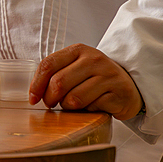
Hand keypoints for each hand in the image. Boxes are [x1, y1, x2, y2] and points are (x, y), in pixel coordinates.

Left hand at [28, 43, 143, 120]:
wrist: (129, 85)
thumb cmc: (95, 78)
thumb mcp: (76, 67)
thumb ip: (56, 73)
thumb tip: (34, 93)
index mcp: (78, 50)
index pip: (48, 64)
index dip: (36, 84)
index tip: (33, 98)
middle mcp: (94, 59)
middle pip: (58, 83)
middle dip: (50, 99)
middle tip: (52, 104)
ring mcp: (108, 75)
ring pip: (74, 98)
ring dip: (68, 107)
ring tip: (74, 105)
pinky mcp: (119, 93)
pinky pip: (91, 108)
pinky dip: (87, 111)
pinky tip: (92, 106)